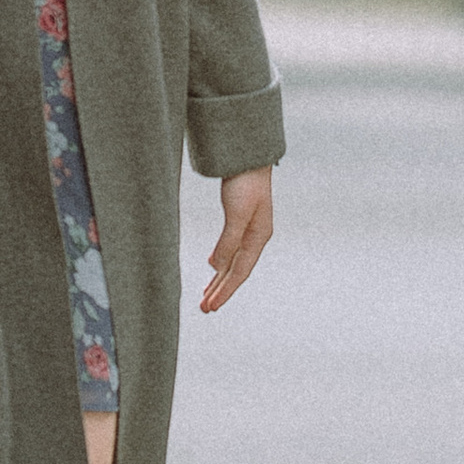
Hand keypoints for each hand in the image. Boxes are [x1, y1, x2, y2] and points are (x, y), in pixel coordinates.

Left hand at [200, 166, 272, 312]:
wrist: (249, 154)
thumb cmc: (246, 182)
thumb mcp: (237, 212)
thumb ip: (229, 240)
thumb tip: (217, 266)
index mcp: (258, 237)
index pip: (240, 272)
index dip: (225, 291)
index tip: (210, 307)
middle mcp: (255, 236)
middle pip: (236, 270)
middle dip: (221, 290)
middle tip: (205, 309)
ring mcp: (248, 228)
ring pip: (232, 261)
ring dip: (219, 279)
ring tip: (207, 295)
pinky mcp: (239, 218)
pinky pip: (229, 248)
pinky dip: (221, 261)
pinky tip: (214, 266)